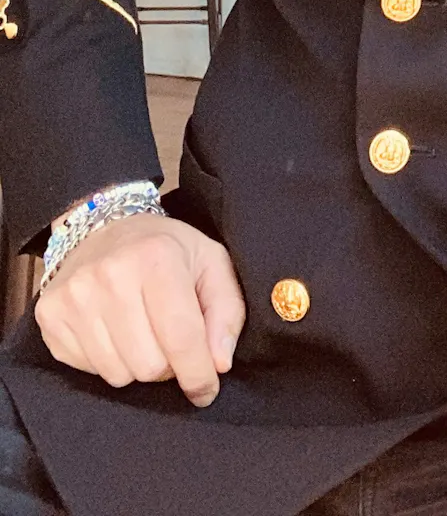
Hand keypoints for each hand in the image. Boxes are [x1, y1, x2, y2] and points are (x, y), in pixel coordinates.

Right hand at [35, 214, 244, 407]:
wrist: (104, 226)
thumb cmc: (165, 249)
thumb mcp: (211, 263)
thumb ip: (226, 312)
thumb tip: (219, 364)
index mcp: (157, 257)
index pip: (181, 337)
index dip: (199, 373)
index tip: (206, 390)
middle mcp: (110, 275)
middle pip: (149, 366)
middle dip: (168, 365)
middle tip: (169, 341)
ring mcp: (74, 297)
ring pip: (118, 375)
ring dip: (138, 365)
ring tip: (143, 334)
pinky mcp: (50, 316)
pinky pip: (88, 370)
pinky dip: (107, 361)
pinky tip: (114, 332)